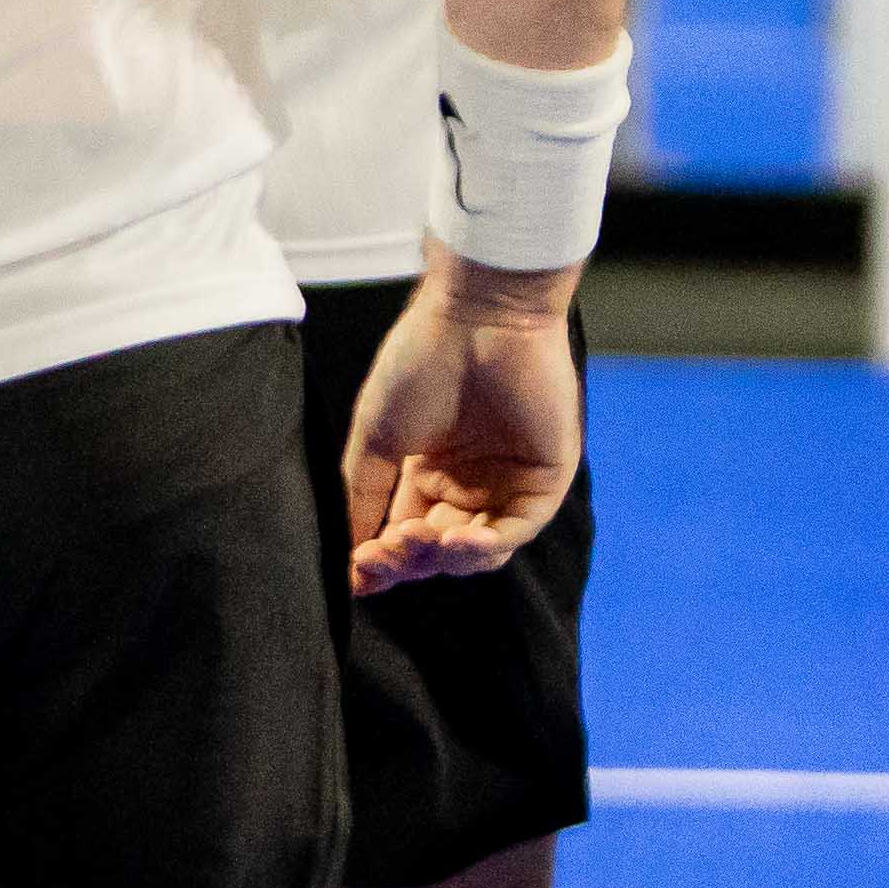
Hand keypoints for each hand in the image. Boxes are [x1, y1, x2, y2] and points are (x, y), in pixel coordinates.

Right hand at [350, 253, 584, 585]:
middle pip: (439, 552)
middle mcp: (470, 482)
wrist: (476, 314)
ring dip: (443, 558)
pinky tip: (457, 540)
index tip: (356, 573)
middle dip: (407, 562)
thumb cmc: (421, 361)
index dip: (382, 562)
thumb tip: (343, 561)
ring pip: (478, 551)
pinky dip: (486, 546)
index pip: (407, 538)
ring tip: (415, 539)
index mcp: (430, 473)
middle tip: (380, 553)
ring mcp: (509, 481)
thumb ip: (362, 498)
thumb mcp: (377, 438)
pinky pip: (518, 529)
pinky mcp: (545, 477)